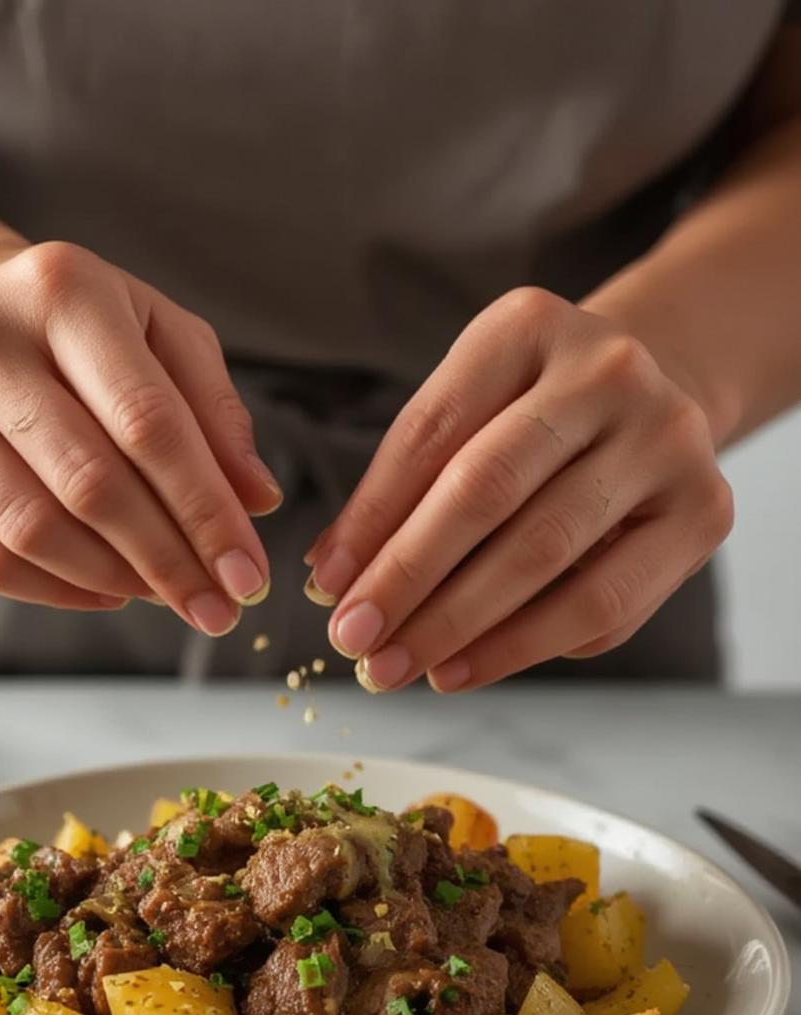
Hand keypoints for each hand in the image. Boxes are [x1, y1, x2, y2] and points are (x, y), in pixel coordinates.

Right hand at [0, 237, 280, 631]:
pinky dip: (56, 591)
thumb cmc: (76, 331)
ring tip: (168, 597)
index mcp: (60, 288)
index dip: (207, 511)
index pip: (149, 423)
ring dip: (116, 580)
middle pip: (92, 483)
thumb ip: (214, 411)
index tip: (248, 574)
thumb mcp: (159, 335)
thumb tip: (256, 501)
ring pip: (33, 529)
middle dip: (169, 561)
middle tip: (218, 610)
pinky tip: (109, 593)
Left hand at [304, 287, 733, 690]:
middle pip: (486, 491)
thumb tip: (333, 577)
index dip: (370, 518)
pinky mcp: (705, 511)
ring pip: (545, 555)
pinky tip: (462, 668)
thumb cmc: (537, 417)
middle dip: (407, 579)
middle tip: (354, 638)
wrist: (659, 397)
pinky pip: (603, 605)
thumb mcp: (469, 413)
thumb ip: (404, 484)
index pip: (430, 433)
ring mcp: (667, 439)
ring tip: (397, 666)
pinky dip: (522, 647)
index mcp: (528, 328)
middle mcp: (608, 371)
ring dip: (457, 626)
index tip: (327, 584)